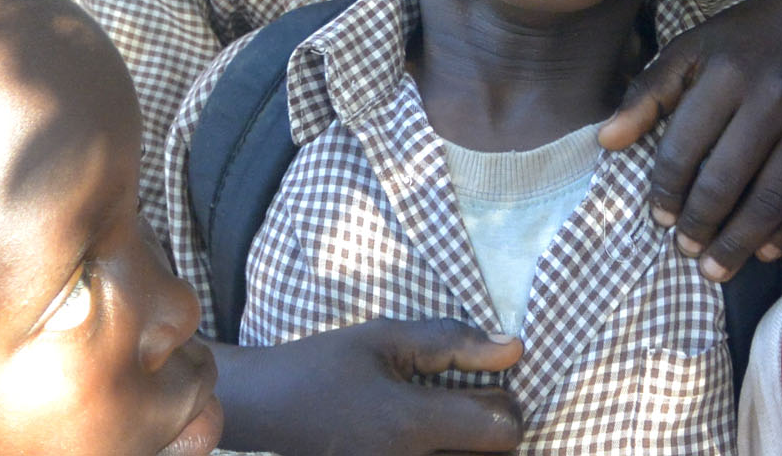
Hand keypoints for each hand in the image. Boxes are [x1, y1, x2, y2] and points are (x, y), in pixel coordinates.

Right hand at [213, 319, 522, 454]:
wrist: (267, 408)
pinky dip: (447, 455)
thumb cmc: (326, 365)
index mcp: (409, 425)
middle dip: (493, 428)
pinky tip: (429, 438)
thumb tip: (515, 348)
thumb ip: (454, 342)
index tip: (483, 383)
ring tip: (448, 422)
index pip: (502, 429)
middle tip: (468, 402)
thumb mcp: (388, 338)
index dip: (507, 401)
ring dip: (473, 448)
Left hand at [597, 0, 781, 279]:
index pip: (683, 149)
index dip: (665, 191)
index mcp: (726, 74)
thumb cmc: (750, 36)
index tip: (658, 217)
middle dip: (699, 226)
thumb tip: (607, 142)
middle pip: (725, 182)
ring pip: (771, 200)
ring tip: (714, 268)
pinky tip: (766, 250)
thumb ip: (649, 92)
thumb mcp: (693, 48)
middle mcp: (769, 99)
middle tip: (684, 250)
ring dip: (739, 242)